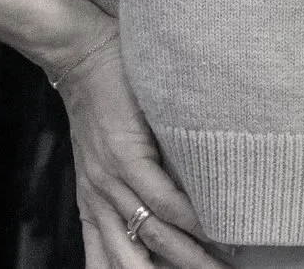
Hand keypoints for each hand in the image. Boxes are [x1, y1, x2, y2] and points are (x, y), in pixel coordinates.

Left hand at [39, 8, 227, 268]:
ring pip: (152, 236)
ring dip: (188, 256)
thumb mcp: (102, 156)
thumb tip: (166, 207)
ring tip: (221, 264)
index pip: (115, 263)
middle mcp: (100, 201)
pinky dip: (187, 218)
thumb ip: (126, 184)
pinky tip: (212, 228)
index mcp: (94, 206)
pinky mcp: (125, 155)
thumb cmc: (101, 100)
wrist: (82, 55)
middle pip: (136, 264)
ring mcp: (111, 180)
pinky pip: (159, 198)